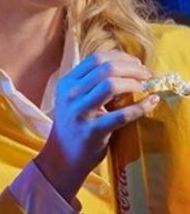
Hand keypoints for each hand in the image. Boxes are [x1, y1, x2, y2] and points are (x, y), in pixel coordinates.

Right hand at [35, 50, 155, 201]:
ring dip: (134, 84)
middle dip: (132, 68)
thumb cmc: (74, 125)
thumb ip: (90, 83)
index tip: (136, 63)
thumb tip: (125, 68)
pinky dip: (141, 107)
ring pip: (111, 85)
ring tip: (144, 88)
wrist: (63, 156)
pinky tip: (151, 102)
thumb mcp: (74, 99)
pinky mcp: (92, 131)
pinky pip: (122, 115)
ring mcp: (80, 112)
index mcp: (67, 83)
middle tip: (146, 75)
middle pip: (106, 68)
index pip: (96, 58)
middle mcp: (71, 94)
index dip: (120, 57)